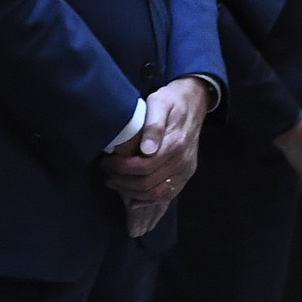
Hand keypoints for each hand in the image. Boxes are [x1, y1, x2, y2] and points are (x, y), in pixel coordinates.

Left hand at [106, 78, 210, 209]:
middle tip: (107, 174)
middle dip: (123, 182)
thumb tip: (147, 150)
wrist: (194, 101)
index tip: (107, 163)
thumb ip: (153, 126)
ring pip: (158, 194)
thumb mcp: (159, 102)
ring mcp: (186, 170)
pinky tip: (134, 200)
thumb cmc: (171, 100)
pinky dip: (150, 201)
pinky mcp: (186, 175)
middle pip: (148, 183)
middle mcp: (182, 161)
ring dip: (133, 193)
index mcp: (175, 144)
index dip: (121, 169)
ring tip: (115, 184)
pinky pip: (168, 195)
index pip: (143, 167)